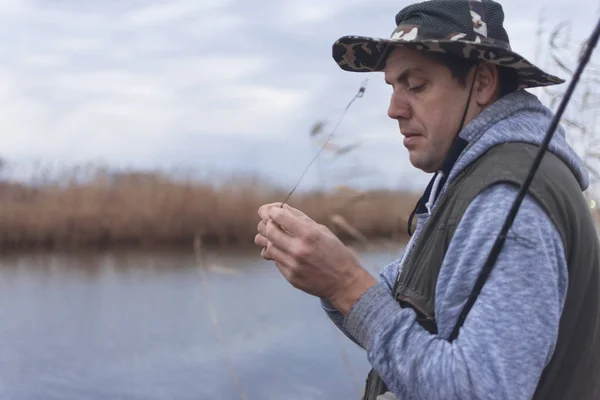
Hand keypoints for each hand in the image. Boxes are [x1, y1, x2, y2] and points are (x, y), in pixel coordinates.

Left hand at [254, 203, 376, 313]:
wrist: (344, 282)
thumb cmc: (335, 252)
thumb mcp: (322, 231)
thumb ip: (301, 220)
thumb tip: (280, 209)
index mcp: (309, 234)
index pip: (279, 217)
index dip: (272, 211)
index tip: (272, 211)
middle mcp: (299, 249)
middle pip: (270, 231)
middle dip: (268, 224)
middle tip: (270, 223)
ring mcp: (293, 265)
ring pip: (269, 247)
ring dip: (269, 240)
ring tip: (275, 237)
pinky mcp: (290, 277)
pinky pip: (276, 261)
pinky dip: (277, 254)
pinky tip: (284, 251)